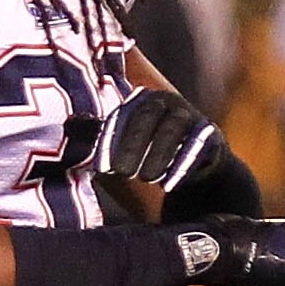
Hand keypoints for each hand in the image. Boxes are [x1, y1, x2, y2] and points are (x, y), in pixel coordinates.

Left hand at [91, 88, 220, 188]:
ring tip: (146, 179)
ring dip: (158, 155)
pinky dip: (182, 166)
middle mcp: (166, 102)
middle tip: (122, 173)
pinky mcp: (210, 134)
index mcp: (140, 100)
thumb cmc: (150, 150)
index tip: (102, 168)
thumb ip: (104, 142)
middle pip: (147, 117)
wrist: (195, 160)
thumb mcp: (127, 144)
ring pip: (174, 129)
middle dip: (133, 145)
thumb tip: (74, 145)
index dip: (111, 140)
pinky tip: (169, 185)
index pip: (122, 115)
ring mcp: (190, 115)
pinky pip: (197, 146)